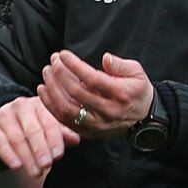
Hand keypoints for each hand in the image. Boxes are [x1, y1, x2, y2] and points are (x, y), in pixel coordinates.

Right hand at [0, 95, 80, 177]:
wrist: (3, 123)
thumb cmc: (33, 126)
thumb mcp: (48, 126)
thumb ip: (62, 133)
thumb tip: (75, 139)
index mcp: (39, 104)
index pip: (48, 121)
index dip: (54, 139)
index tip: (58, 155)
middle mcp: (21, 106)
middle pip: (32, 129)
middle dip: (40, 149)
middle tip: (47, 165)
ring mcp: (4, 115)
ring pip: (16, 137)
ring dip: (27, 157)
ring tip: (36, 172)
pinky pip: (0, 141)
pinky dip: (8, 155)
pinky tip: (17, 166)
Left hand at [38, 50, 152, 138]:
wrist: (144, 118)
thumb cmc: (137, 90)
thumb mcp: (137, 72)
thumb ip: (120, 65)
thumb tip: (105, 58)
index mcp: (121, 94)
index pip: (93, 79)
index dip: (75, 66)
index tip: (63, 54)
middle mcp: (108, 112)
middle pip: (77, 93)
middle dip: (60, 74)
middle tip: (53, 60)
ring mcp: (98, 125)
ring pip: (67, 109)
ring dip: (52, 89)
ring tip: (47, 72)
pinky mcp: (89, 133)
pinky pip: (64, 120)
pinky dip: (50, 106)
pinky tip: (42, 90)